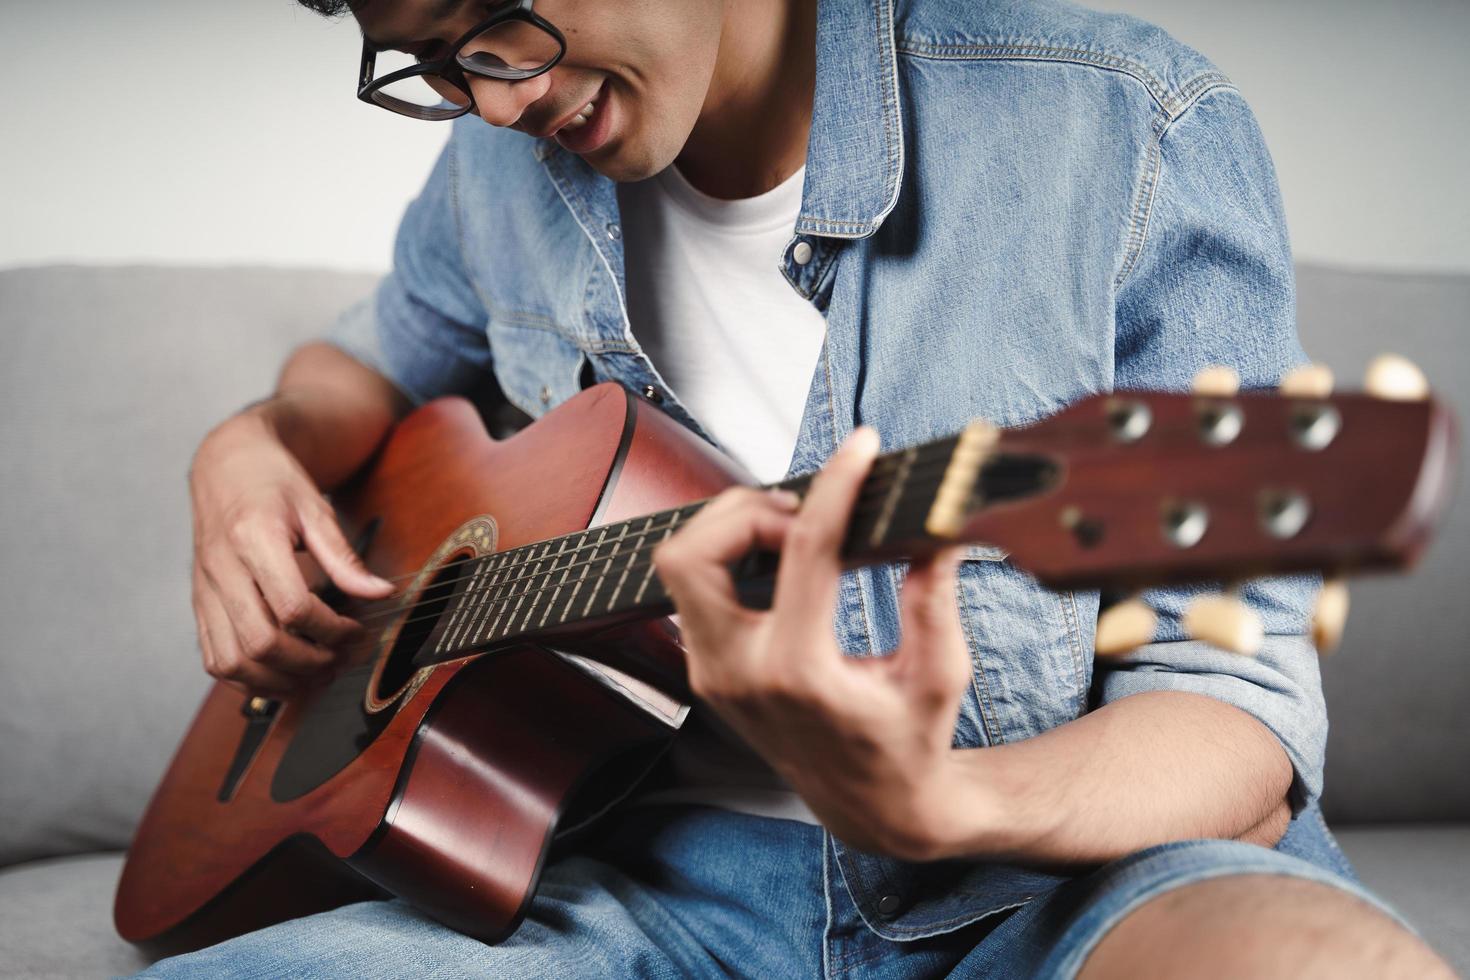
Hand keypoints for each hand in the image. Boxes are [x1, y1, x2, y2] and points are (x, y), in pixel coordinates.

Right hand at [189, 406, 393, 696]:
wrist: (226, 467)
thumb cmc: (273, 483)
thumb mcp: (316, 508)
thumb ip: (344, 557)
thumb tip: (380, 593)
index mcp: (253, 539)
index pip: (291, 607)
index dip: (330, 630)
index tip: (355, 630)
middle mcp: (221, 570)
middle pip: (260, 643)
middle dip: (308, 662)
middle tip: (339, 658)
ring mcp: (205, 591)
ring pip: (231, 660)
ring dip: (277, 680)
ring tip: (314, 672)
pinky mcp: (199, 604)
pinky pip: (214, 658)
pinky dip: (247, 678)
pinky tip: (280, 673)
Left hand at [653, 428, 982, 860]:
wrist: (870, 804)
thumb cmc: (909, 741)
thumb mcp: (941, 675)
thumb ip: (934, 600)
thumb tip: (936, 531)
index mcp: (799, 672)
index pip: (802, 552)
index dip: (835, 487)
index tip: (861, 448)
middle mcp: (739, 672)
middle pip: (694, 554)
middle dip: (746, 509)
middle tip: (805, 510)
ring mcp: (713, 673)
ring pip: (679, 567)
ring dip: (729, 529)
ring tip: (792, 531)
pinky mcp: (706, 669)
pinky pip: (692, 590)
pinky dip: (728, 557)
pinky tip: (779, 556)